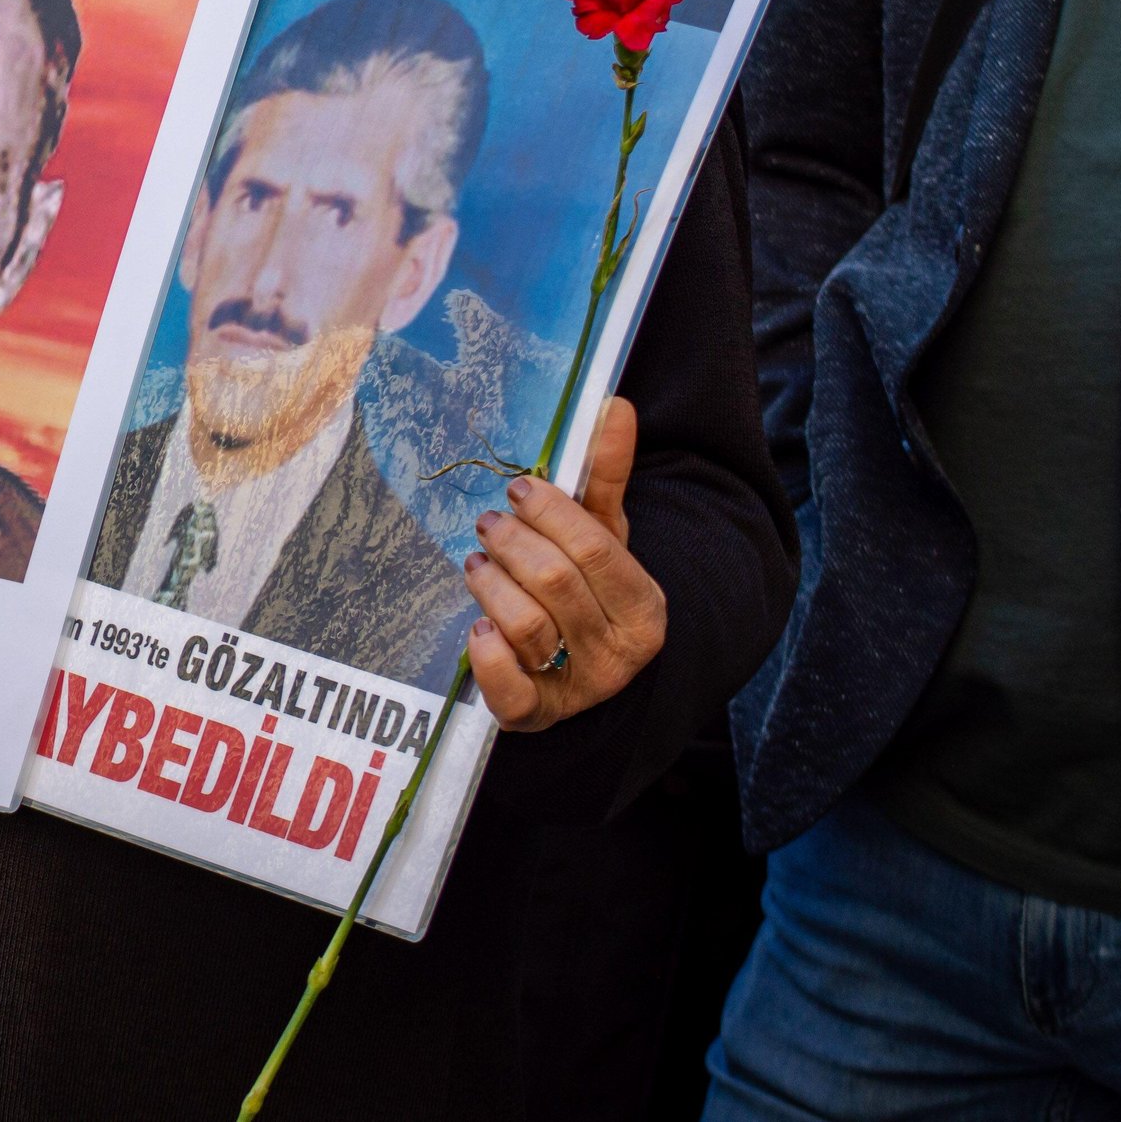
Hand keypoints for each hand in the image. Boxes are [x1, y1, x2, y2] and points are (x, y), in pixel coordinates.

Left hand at [463, 395, 666, 730]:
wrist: (581, 671)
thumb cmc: (589, 591)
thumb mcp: (604, 537)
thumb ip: (604, 478)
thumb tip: (614, 404)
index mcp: (644, 607)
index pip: (594, 549)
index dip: (550, 512)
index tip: (518, 488)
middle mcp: (619, 655)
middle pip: (555, 583)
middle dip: (513, 543)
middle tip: (488, 522)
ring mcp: (578, 690)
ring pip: (525, 626)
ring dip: (491, 585)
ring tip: (476, 562)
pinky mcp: (533, 716)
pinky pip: (508, 689)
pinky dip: (487, 655)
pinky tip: (477, 626)